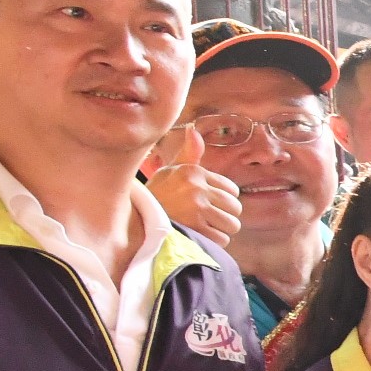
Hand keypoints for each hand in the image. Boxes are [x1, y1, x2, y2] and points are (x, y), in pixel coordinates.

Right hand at [145, 127, 241, 246]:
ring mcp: (197, 209)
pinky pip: (222, 239)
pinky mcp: (195, 229)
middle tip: (208, 218)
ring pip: (232, 224)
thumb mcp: (171, 170)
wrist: (135, 217)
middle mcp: (197, 188)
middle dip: (225, 215)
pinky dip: (214, 241)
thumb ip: (189, 153)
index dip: (223, 199)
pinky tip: (200, 236)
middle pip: (235, 208)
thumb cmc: (158, 194)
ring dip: (221, 230)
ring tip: (204, 227)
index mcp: (194, 173)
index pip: (232, 190)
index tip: (209, 203)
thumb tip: (194, 130)